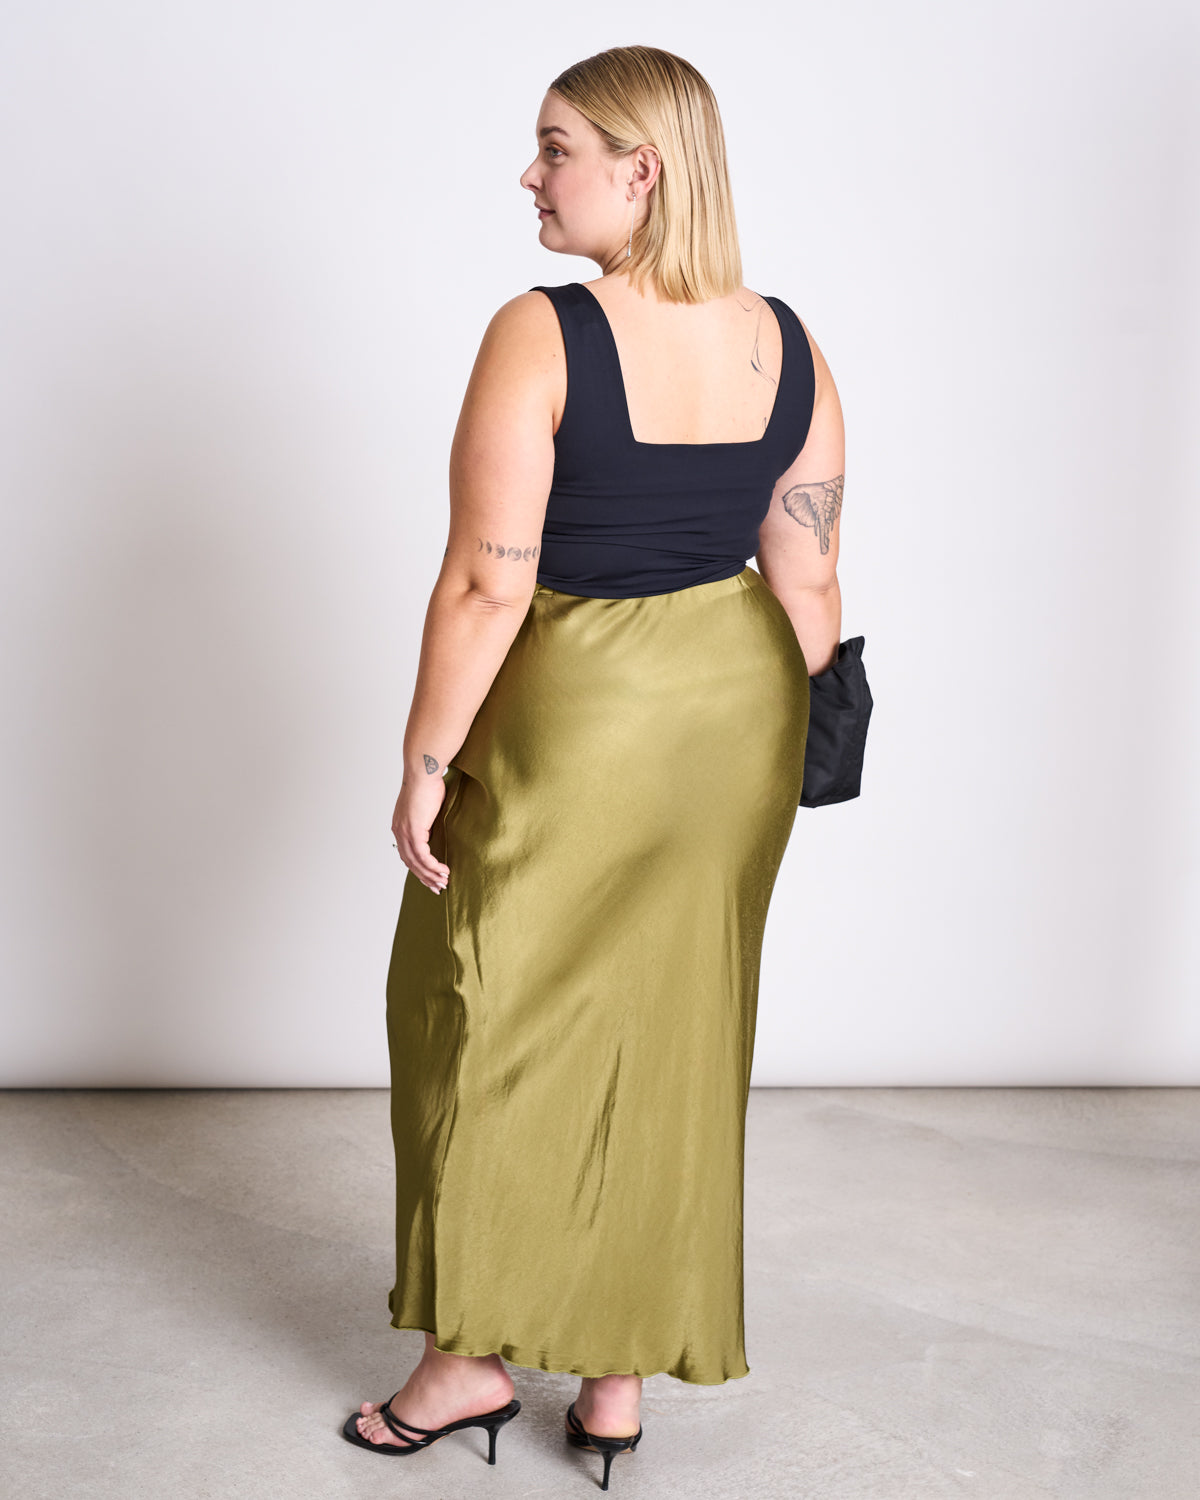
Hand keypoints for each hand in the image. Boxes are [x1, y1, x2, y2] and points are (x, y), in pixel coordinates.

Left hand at [392, 773, 450, 893]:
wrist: (422, 772)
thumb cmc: (427, 784)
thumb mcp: (427, 807)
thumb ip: (429, 820)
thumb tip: (437, 828)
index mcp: (400, 826)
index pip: (407, 854)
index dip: (419, 868)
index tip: (431, 877)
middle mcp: (399, 831)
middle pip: (410, 863)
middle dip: (424, 877)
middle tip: (437, 887)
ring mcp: (404, 832)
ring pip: (416, 862)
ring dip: (430, 874)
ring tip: (444, 882)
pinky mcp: (413, 831)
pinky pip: (422, 855)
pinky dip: (432, 865)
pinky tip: (443, 870)